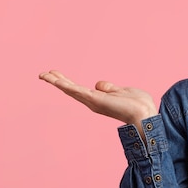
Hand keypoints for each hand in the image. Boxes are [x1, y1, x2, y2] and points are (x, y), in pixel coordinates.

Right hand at [39, 70, 157, 133]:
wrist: (144, 113)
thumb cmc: (138, 104)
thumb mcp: (122, 91)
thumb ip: (109, 88)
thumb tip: (98, 84)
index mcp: (99, 99)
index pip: (79, 89)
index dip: (67, 82)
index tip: (56, 75)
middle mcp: (93, 102)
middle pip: (71, 89)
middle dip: (57, 81)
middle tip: (43, 74)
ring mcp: (92, 101)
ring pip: (70, 89)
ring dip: (56, 81)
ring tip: (43, 74)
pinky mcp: (95, 100)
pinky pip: (76, 90)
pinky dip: (65, 85)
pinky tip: (55, 80)